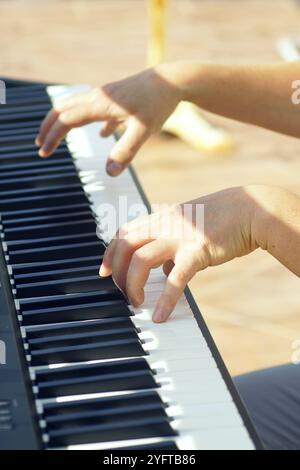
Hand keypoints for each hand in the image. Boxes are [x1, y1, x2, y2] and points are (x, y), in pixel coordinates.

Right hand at [36, 66, 181, 175]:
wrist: (173, 80)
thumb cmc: (158, 103)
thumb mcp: (143, 130)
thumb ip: (126, 151)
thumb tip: (109, 174)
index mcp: (99, 104)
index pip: (67, 120)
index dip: (53, 137)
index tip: (43, 153)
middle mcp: (98, 97)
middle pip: (64, 109)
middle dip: (49, 127)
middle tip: (40, 145)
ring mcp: (108, 96)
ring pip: (77, 107)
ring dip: (65, 121)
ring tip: (59, 136)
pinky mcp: (119, 98)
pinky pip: (99, 109)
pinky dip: (93, 121)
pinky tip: (103, 135)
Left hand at [99, 186, 258, 321]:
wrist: (250, 211)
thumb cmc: (221, 220)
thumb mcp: (189, 226)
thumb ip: (172, 244)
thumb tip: (165, 268)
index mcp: (161, 217)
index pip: (124, 232)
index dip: (109, 253)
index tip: (103, 272)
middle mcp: (165, 224)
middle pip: (125, 245)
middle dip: (115, 271)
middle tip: (119, 291)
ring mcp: (180, 236)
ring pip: (141, 260)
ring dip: (133, 285)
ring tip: (136, 302)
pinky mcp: (197, 251)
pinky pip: (175, 278)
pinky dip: (165, 299)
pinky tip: (160, 315)